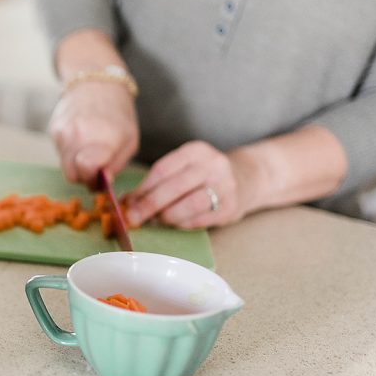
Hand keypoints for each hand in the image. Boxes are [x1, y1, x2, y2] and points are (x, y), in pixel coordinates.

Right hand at [49, 82, 138, 187]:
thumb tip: (102, 184)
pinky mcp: (53, 129)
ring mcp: (63, 131)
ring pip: (64, 165)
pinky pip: (60, 152)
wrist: (98, 82)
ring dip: (76, 164)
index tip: (102, 177)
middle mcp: (79, 134)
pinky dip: (70, 151)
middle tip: (97, 165)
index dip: (93, 180)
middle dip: (84, 176)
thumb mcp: (130, 141)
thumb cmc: (119, 114)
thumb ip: (115, 166)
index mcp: (102, 138)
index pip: (86, 171)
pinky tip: (80, 137)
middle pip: (72, 175)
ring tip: (89, 148)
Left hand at [125, 141, 261, 228]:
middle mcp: (213, 165)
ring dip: (167, 216)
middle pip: (174, 187)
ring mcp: (225, 186)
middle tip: (133, 218)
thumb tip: (127, 201)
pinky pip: (201, 219)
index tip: (127, 202)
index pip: (163, 169)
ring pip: (189, 204)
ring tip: (157, 221)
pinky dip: (183, 224)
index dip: (142, 188)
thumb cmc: (205, 175)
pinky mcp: (231, 207)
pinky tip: (175, 224)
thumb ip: (159, 182)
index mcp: (196, 151)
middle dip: (150, 205)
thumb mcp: (184, 168)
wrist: (248, 177)